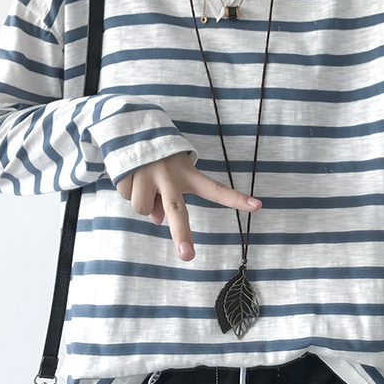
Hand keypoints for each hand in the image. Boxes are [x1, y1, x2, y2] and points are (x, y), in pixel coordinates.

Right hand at [116, 152, 260, 261]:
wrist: (131, 127)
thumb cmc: (160, 161)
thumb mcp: (171, 178)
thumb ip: (167, 202)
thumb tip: (157, 220)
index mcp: (188, 174)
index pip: (215, 189)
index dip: (235, 198)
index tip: (257, 206)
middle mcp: (170, 174)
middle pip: (177, 210)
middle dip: (182, 235)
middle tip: (188, 256)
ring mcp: (148, 173)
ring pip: (143, 208)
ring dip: (142, 201)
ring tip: (144, 180)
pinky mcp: (128, 170)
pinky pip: (126, 195)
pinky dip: (127, 189)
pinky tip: (131, 173)